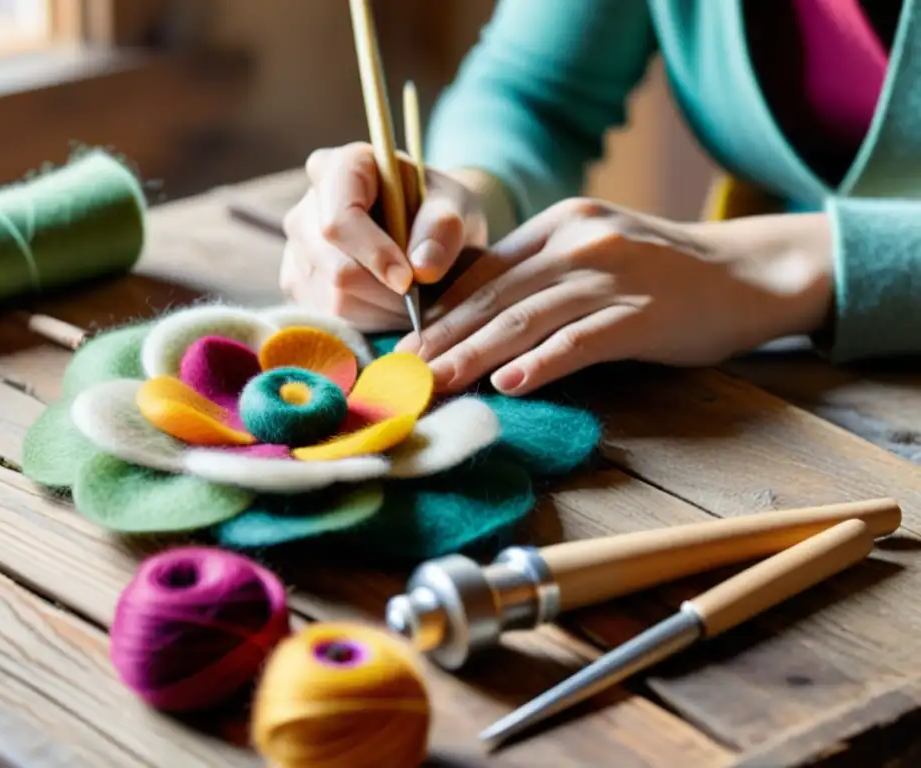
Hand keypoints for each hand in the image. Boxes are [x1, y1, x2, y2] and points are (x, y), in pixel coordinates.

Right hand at [279, 142, 486, 331]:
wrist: (423, 229)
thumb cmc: (437, 210)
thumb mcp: (455, 205)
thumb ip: (444, 228)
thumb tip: (423, 268)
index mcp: (341, 168)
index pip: (340, 219)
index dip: (373, 254)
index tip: (409, 280)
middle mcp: (307, 208)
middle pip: (335, 266)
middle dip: (385, 292)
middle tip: (424, 298)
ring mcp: (296, 249)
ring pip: (332, 299)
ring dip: (380, 312)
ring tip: (411, 302)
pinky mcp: (296, 284)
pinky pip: (328, 319)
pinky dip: (367, 324)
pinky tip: (389, 309)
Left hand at [397, 199, 833, 395]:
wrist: (749, 272)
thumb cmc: (662, 272)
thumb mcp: (595, 251)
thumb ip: (540, 272)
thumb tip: (474, 316)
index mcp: (559, 223)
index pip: (484, 271)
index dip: (441, 312)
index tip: (406, 345)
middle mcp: (579, 240)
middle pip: (494, 297)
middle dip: (443, 338)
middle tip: (403, 374)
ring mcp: (612, 274)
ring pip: (526, 319)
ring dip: (474, 356)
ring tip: (436, 384)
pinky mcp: (642, 311)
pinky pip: (580, 340)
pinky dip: (542, 363)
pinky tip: (509, 384)